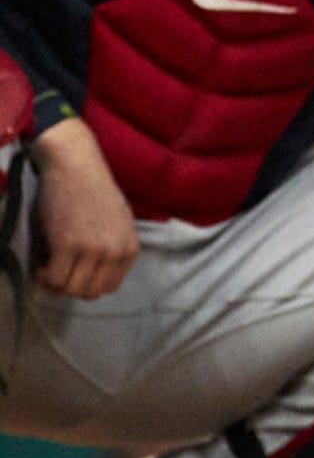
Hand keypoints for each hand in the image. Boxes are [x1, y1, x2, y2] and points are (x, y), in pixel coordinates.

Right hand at [31, 117, 135, 299]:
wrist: (75, 165)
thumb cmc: (90, 191)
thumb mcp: (115, 223)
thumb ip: (110, 249)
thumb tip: (90, 277)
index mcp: (130, 247)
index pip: (109, 286)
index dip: (87, 284)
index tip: (72, 273)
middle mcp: (116, 251)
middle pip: (90, 292)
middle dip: (70, 287)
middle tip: (55, 271)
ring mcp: (93, 249)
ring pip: (72, 290)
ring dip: (55, 283)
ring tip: (46, 267)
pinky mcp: (68, 245)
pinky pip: (54, 279)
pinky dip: (43, 277)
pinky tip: (40, 263)